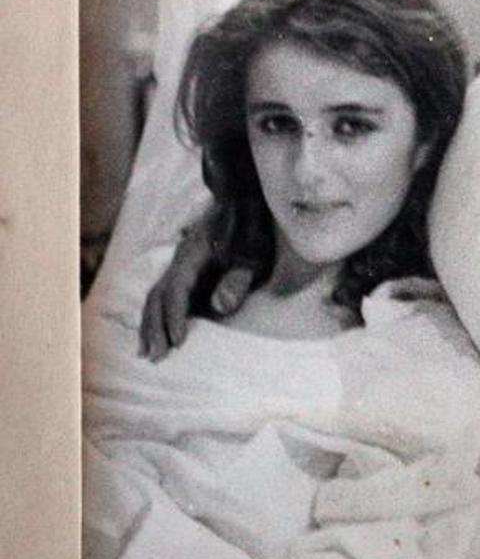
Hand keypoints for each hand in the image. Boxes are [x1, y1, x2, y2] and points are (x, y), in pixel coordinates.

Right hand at [137, 217, 249, 359]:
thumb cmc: (251, 229)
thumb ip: (238, 280)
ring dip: (149, 324)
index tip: (177, 342)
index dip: (175, 318)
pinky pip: (163, 295)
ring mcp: (179, 266)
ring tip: (146, 351)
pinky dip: (157, 314)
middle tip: (155, 357)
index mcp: (192, 258)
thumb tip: (220, 307)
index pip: (176, 292)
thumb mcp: (254, 255)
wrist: (241, 201)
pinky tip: (157, 331)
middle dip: (154, 328)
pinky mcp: (185, 270)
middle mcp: (178, 263)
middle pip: (157, 297)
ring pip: (155, 297)